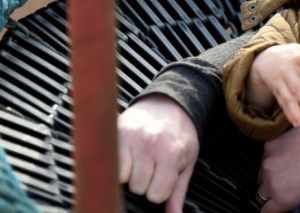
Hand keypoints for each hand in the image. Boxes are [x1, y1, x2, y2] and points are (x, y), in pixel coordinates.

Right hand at [117, 95, 198, 212]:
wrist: (169, 104)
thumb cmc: (179, 136)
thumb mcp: (187, 162)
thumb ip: (178, 192)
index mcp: (172, 153)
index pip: (156, 195)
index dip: (158, 191)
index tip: (162, 179)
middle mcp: (151, 144)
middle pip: (138, 187)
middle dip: (144, 182)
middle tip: (151, 166)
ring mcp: (132, 136)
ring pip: (122, 178)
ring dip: (130, 174)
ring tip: (139, 160)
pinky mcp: (118, 131)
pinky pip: (111, 164)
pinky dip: (118, 165)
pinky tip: (127, 155)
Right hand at [249, 44, 299, 126]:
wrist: (261, 61)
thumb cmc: (286, 55)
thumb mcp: (297, 49)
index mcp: (294, 58)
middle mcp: (286, 72)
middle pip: (295, 86)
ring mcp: (280, 83)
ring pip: (287, 99)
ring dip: (294, 112)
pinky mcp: (276, 92)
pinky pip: (282, 104)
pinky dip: (289, 114)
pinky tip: (296, 123)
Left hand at [258, 107, 299, 212]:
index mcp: (272, 144)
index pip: (268, 157)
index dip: (280, 160)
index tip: (290, 163)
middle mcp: (268, 162)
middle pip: (264, 174)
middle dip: (276, 176)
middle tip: (293, 176)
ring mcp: (273, 182)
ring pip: (263, 192)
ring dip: (274, 192)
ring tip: (290, 191)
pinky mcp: (281, 199)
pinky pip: (267, 210)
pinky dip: (273, 208)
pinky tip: (284, 205)